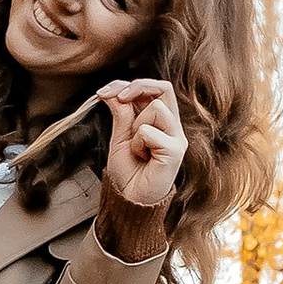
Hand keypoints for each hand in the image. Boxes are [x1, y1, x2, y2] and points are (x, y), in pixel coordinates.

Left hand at [98, 77, 182, 216]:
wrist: (130, 199)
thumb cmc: (129, 172)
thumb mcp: (119, 136)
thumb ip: (121, 113)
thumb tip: (112, 91)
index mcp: (161, 121)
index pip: (156, 89)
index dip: (133, 84)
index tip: (106, 92)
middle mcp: (172, 127)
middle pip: (164, 88)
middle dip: (137, 87)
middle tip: (119, 98)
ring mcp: (176, 138)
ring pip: (155, 108)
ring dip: (136, 126)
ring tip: (136, 148)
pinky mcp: (175, 151)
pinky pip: (149, 132)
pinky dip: (137, 143)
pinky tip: (142, 157)